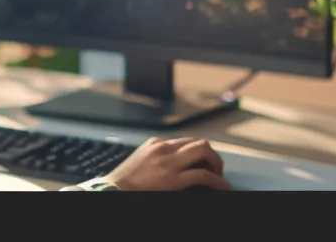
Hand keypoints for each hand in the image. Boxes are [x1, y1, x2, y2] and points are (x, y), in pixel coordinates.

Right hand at [102, 137, 229, 190]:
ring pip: (204, 150)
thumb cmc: (122, 184)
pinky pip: (203, 175)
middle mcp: (164, 149)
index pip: (185, 141)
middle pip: (198, 142)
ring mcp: (169, 163)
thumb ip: (153, 159)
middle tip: (215, 170)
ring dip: (216, 163)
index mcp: (155, 144)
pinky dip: (218, 181)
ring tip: (219, 176)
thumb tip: (170, 165)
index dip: (198, 153)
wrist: (111, 193)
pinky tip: (223, 187)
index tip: (202, 164)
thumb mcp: (138, 163)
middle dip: (211, 156)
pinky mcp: (174, 179)